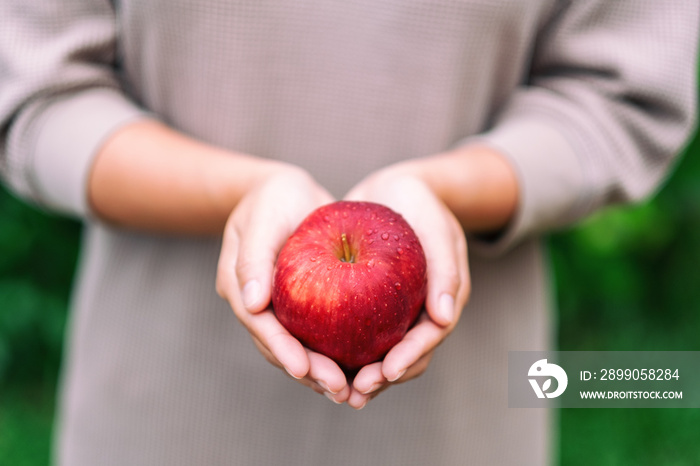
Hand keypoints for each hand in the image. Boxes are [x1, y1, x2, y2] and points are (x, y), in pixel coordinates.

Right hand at [216, 165, 350, 402]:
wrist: (287, 191)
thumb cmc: (273, 196)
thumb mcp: (263, 217)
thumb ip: (254, 257)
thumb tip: (252, 302)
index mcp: (239, 286)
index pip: (259, 324)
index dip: (281, 348)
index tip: (304, 368)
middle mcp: (255, 304)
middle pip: (278, 346)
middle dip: (307, 371)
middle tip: (339, 389)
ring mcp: (277, 307)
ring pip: (296, 346)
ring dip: (320, 371)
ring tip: (349, 390)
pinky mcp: (300, 305)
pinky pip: (315, 333)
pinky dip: (332, 351)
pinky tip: (358, 367)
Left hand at [343, 162, 469, 408]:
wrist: (392, 189)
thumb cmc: (419, 202)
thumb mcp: (436, 225)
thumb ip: (445, 268)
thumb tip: (444, 318)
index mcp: (443, 301)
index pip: (429, 338)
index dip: (409, 358)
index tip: (384, 372)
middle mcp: (420, 314)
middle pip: (403, 357)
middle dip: (381, 379)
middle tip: (353, 392)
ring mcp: (395, 313)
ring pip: (378, 353)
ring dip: (360, 375)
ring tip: (335, 390)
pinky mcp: (369, 306)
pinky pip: (356, 333)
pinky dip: (341, 350)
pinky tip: (316, 359)